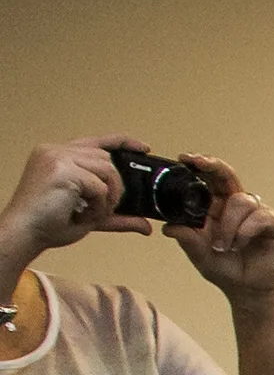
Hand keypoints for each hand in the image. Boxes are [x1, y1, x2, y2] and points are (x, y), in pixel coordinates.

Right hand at [0, 136, 145, 266]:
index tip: (143, 148)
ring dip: (107, 197)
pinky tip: (83, 214)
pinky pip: (99, 185)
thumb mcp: (90, 216)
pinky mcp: (62, 169)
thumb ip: (117, 216)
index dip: (122, 141)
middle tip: (102, 208)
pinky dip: (99, 205)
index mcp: (58, 155)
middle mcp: (55, 150)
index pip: (96, 141)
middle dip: (113, 186)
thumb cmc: (48, 224)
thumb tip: (146, 226)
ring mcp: (57, 157)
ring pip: (107, 170)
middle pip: (106, 159)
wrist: (25, 233)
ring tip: (91, 212)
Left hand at [164, 155, 273, 301]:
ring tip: (225, 245)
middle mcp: (237, 205)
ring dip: (228, 224)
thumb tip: (168, 226)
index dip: (199, 166)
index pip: (208, 179)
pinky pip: (260, 216)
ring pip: (240, 201)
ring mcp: (258, 212)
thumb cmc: (225, 269)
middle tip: (198, 162)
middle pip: (227, 175)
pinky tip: (241, 244)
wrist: (248, 290)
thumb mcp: (199, 254)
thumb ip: (186, 238)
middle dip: (213, 165)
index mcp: (216, 207)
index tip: (185, 159)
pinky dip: (246, 230)